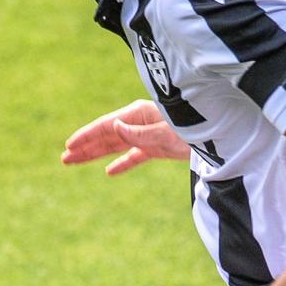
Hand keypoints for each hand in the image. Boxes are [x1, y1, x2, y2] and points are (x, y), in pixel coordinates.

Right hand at [62, 100, 190, 174]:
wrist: (221, 136)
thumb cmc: (194, 128)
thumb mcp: (166, 131)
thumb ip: (139, 132)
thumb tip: (114, 126)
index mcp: (139, 114)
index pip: (106, 125)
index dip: (86, 136)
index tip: (69, 145)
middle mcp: (140, 122)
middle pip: (107, 136)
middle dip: (86, 147)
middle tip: (65, 158)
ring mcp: (148, 135)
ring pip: (116, 146)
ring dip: (97, 154)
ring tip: (76, 162)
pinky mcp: (158, 147)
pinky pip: (135, 156)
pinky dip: (122, 163)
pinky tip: (109, 172)